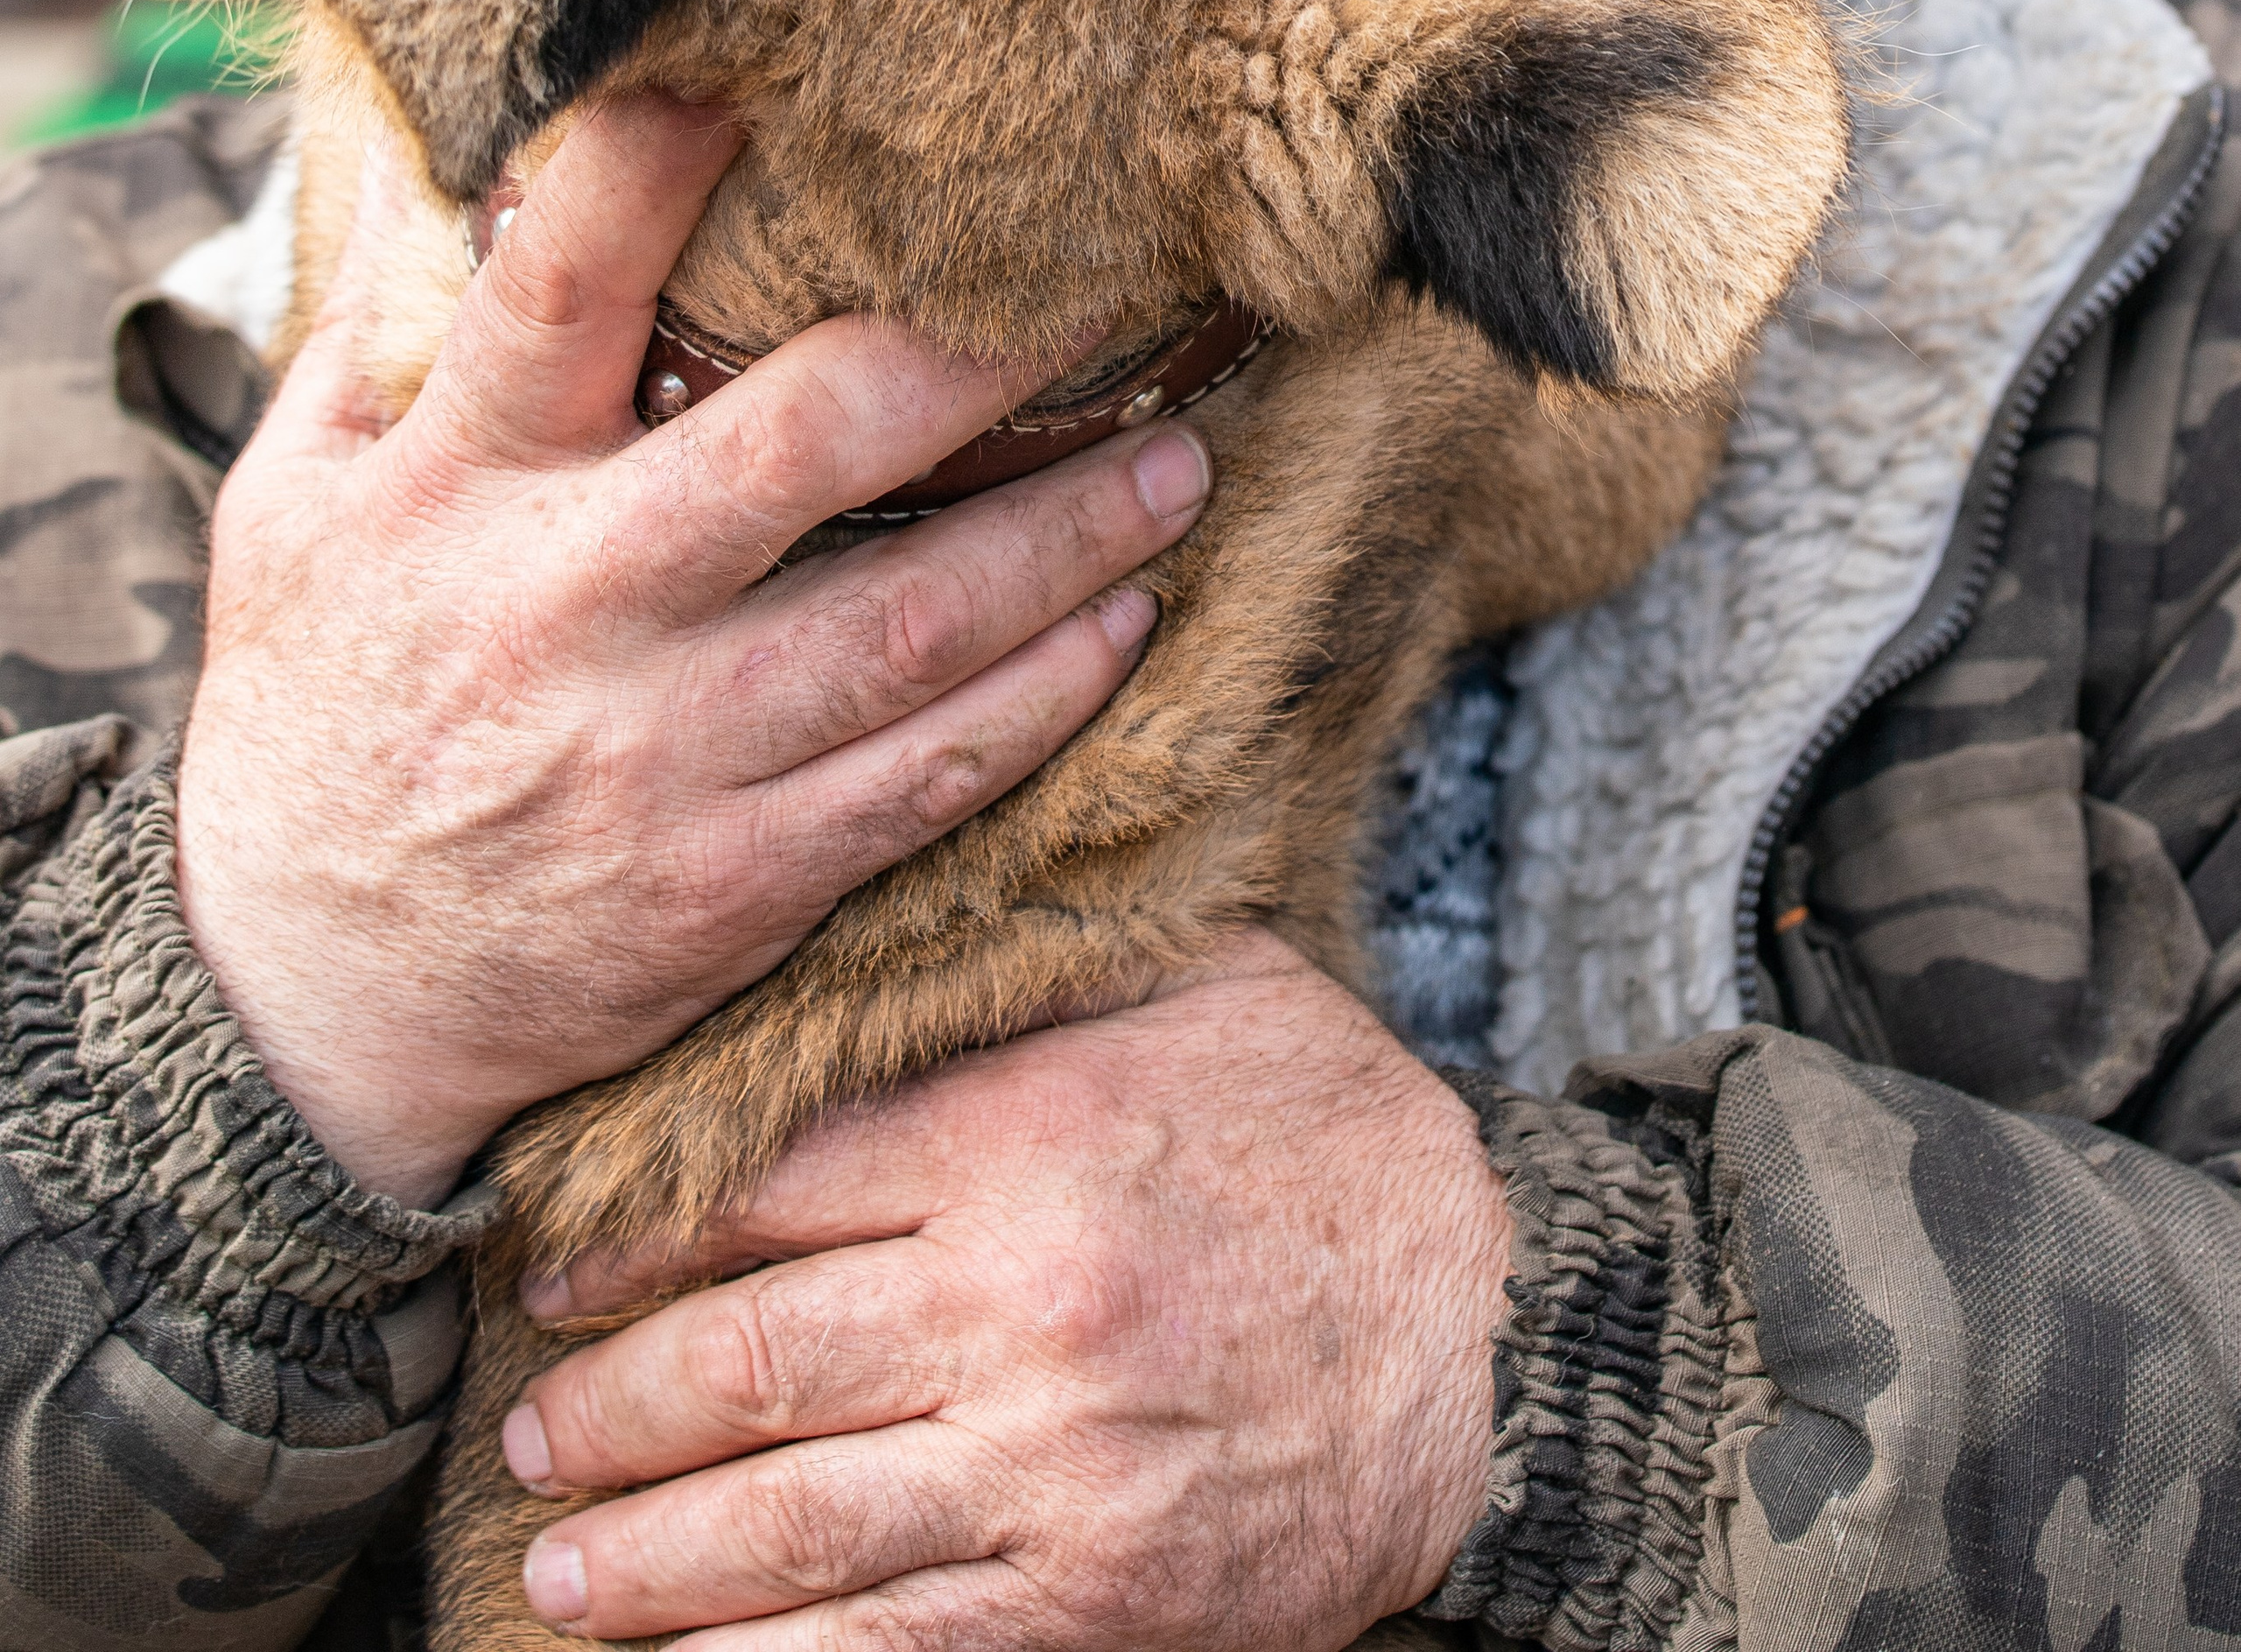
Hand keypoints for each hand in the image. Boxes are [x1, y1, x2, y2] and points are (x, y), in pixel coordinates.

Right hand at [175, 94, 1207, 1208]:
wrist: (295, 1000)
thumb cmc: (310, 706)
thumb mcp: (293, 501)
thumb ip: (375, 324)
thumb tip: (424, 134)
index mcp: (455, 483)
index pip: (562, 287)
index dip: (668, 162)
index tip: (799, 69)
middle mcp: (565, 609)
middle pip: (804, 448)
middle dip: (975, 361)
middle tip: (1113, 285)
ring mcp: (658, 758)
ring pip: (911, 628)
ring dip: (1069, 538)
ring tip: (1181, 458)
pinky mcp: (732, 885)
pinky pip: (925, 781)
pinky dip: (1043, 701)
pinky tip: (1123, 626)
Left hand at [503, 936, 1505, 1648]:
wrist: (1499, 1328)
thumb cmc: (1328, 1136)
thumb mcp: (1195, 991)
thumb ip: (1031, 969)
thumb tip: (885, 905)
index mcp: (1027, 1136)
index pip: (775, 1184)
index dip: (642, 1236)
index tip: (560, 1270)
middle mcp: (1022, 1299)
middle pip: (754, 1356)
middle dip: (614, 1407)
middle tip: (532, 1428)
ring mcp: (1058, 1463)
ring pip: (795, 1518)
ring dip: (650, 1557)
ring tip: (561, 1572)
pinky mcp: (1099, 1596)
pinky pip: (895, 1646)